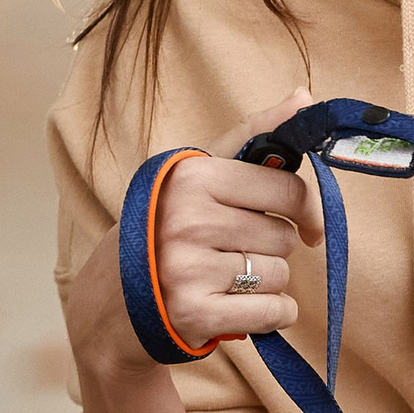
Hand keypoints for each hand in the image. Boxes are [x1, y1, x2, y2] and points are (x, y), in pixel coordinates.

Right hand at [68, 84, 323, 388]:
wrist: (108, 303)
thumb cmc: (162, 227)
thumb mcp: (195, 173)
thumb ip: (252, 135)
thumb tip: (304, 96)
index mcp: (193, 177)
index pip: (286, 190)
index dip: (304, 208)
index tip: (301, 221)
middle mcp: (188, 220)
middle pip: (284, 237)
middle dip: (270, 247)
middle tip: (233, 251)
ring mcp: (188, 271)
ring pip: (280, 275)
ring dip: (267, 282)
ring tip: (227, 279)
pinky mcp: (194, 316)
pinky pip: (275, 312)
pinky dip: (272, 313)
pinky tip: (240, 307)